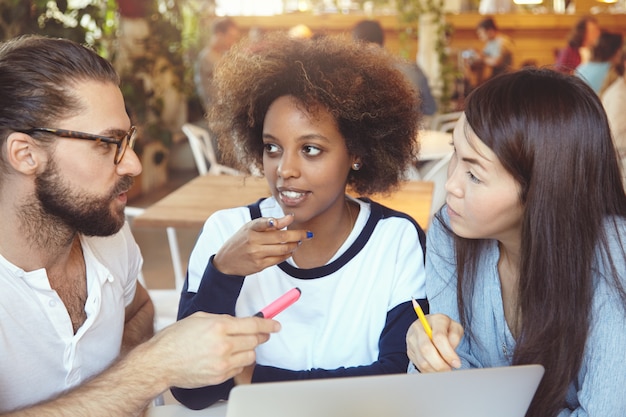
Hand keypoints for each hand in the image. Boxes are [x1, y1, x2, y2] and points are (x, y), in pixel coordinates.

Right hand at [145, 312, 279, 388]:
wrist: (160, 363)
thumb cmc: (175, 339)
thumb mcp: (200, 318)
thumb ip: (223, 319)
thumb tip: (241, 322)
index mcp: (219, 326)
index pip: (253, 325)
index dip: (268, 325)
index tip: (276, 325)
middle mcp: (223, 345)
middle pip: (255, 341)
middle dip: (259, 337)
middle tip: (258, 334)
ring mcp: (222, 363)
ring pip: (250, 356)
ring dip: (248, 349)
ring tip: (236, 346)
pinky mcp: (219, 376)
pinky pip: (239, 368)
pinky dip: (238, 362)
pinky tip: (227, 357)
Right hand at [213, 215, 312, 275]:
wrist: (226, 261)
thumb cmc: (242, 240)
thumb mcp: (251, 228)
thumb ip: (269, 222)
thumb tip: (290, 218)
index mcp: (251, 229)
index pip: (265, 222)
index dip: (278, 221)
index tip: (291, 218)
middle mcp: (253, 241)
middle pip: (281, 237)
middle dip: (298, 235)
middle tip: (308, 234)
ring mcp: (256, 254)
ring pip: (282, 250)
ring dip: (294, 246)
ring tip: (299, 242)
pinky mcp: (259, 265)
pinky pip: (278, 260)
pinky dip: (287, 254)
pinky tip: (290, 250)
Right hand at [406, 313, 463, 371]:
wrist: (430, 326)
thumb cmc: (445, 329)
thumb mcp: (455, 328)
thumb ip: (455, 338)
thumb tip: (451, 353)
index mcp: (435, 320)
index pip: (439, 337)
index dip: (448, 353)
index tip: (456, 363)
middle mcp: (419, 327)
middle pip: (426, 349)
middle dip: (440, 364)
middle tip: (449, 370)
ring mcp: (412, 338)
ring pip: (422, 360)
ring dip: (435, 369)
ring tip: (444, 370)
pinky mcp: (409, 350)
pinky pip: (418, 365)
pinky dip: (429, 371)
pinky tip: (437, 369)